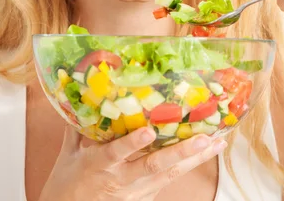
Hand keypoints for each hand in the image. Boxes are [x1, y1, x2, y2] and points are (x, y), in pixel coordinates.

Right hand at [39, 125, 226, 200]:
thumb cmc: (67, 183)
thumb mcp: (70, 153)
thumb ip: (80, 124)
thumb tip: (83, 93)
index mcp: (98, 165)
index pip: (115, 154)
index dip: (132, 144)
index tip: (148, 131)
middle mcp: (121, 179)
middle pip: (153, 167)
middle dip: (180, 153)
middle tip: (203, 139)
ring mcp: (137, 190)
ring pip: (169, 174)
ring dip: (194, 159)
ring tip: (216, 142)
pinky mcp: (147, 195)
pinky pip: (171, 178)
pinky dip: (190, 164)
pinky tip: (208, 151)